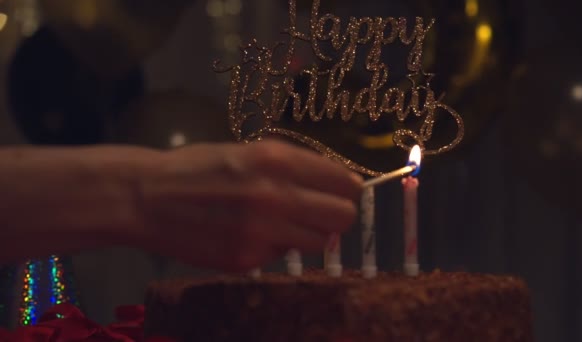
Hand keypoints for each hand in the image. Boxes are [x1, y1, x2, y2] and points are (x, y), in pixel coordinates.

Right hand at [133, 140, 362, 271]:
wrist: (147, 197)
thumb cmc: (199, 167)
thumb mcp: (249, 151)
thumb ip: (294, 169)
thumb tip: (338, 187)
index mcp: (277, 160)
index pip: (344, 182)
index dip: (348, 189)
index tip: (343, 193)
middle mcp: (276, 195)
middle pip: (343, 217)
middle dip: (337, 215)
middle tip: (320, 212)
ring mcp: (262, 231)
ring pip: (321, 242)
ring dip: (310, 234)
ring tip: (283, 222)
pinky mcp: (247, 259)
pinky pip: (283, 255)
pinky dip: (274, 246)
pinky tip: (248, 234)